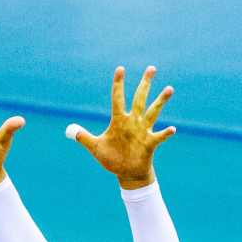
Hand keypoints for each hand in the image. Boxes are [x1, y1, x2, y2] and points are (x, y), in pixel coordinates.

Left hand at [66, 66, 175, 188]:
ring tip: (169, 88)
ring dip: (160, 101)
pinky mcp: (149, 143)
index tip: (120, 69)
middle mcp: (132, 122)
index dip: (118, 84)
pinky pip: (158, 136)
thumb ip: (84, 137)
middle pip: (139, 99)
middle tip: (151, 68)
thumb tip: (69, 130)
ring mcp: (142, 131)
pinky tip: (172, 128)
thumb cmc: (112, 158)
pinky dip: (165, 133)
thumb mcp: (96, 147)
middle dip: (145, 84)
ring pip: (152, 112)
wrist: (126, 173)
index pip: (117, 98)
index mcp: (119, 120)